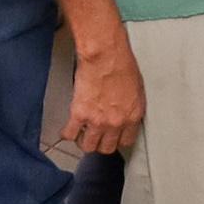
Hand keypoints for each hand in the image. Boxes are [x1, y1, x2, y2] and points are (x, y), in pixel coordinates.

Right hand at [58, 35, 145, 154]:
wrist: (105, 55)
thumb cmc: (121, 63)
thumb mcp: (137, 88)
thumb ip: (130, 105)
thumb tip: (125, 111)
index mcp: (132, 115)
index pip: (126, 141)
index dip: (118, 141)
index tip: (113, 139)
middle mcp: (116, 122)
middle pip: (107, 148)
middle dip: (101, 144)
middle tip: (97, 139)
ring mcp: (97, 121)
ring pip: (89, 146)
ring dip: (84, 142)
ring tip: (81, 136)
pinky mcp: (80, 114)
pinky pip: (70, 133)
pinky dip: (67, 134)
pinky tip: (67, 131)